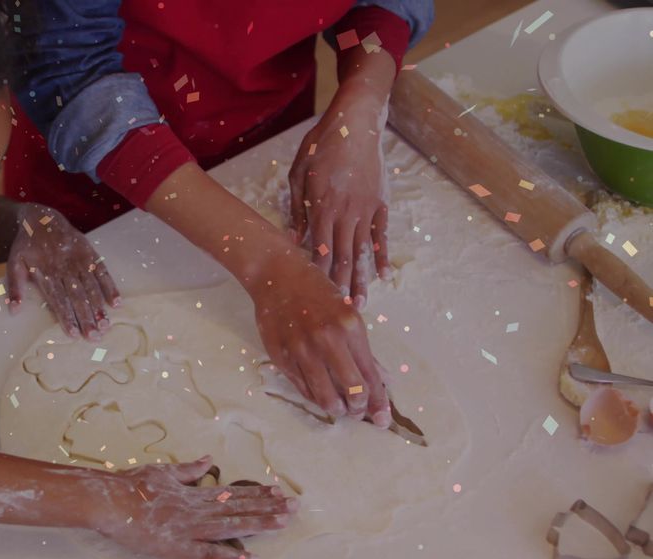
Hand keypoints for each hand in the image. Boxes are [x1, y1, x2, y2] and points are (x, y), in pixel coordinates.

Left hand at [6, 205, 119, 339]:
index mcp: (46, 272)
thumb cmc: (27, 246)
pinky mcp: (90, 253)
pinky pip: (102, 272)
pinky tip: (117, 303)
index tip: (73, 333)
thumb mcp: (14, 263)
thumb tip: (14, 311)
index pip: (58, 298)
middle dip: (86, 317)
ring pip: (91, 287)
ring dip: (99, 307)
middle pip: (77, 296)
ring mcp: (79, 260)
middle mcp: (64, 267)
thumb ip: (14, 287)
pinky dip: (111, 287)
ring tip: (105, 325)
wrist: (42, 218)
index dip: (66, 316)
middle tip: (94, 337)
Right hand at [92, 456, 293, 558]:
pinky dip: (228, 556)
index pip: (233, 494)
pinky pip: (207, 553)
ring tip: (282, 523)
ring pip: (231, 526)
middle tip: (295, 506)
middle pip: (239, 508)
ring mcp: (189, 529)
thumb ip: (189, 469)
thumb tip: (209, 459)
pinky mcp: (177, 547)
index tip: (279, 492)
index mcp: (194, 493)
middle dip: (268, 508)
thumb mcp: (164, 471)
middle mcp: (197, 510)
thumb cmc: (132, 485)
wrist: (109, 501)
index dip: (258, 494)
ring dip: (258, 524)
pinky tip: (248, 558)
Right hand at [248, 249, 391, 425]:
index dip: (378, 402)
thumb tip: (384, 380)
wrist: (276, 275)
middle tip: (358, 412)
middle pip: (351, 390)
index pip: (370, 375)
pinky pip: (301, 387)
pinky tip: (320, 395)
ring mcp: (300, 349)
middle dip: (358, 408)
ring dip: (335, 408)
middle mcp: (326, 339)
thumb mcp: (347, 313)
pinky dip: (313, 395)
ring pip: (324, 395)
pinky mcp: (280, 355)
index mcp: (349, 326)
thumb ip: (364, 350)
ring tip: (339, 408)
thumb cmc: (316, 291)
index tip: (382, 419)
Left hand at [287, 99, 389, 308]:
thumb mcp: (298, 174)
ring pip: (363, 251)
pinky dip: (382, 255)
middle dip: (341, 287)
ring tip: (360, 303)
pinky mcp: (380, 203)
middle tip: (341, 313)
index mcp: (322, 206)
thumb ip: (297, 209)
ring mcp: (366, 209)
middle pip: (343, 257)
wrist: (355, 124)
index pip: (320, 249)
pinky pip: (381, 234)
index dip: (319, 274)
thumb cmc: (321, 147)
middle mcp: (346, 213)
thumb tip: (295, 239)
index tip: (316, 297)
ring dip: (361, 279)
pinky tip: (383, 274)